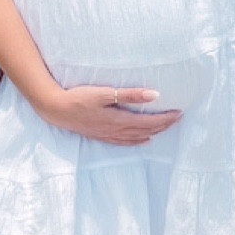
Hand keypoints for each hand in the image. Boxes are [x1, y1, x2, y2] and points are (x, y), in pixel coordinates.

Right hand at [40, 84, 183, 143]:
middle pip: (146, 130)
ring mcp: (108, 135)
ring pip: (137, 137)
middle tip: (178, 119)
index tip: (179, 113)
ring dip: (153, 133)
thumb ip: (130, 94)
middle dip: (163, 125)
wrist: (56, 110)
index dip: (165, 119)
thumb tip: (154, 95)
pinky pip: (124, 142)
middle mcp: (116, 130)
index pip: (149, 121)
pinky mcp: (101, 135)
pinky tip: (144, 140)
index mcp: (119, 120)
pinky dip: (137, 141)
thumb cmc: (79, 98)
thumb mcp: (105, 93)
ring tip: (166, 128)